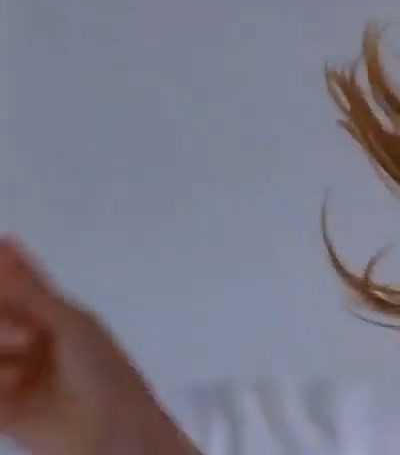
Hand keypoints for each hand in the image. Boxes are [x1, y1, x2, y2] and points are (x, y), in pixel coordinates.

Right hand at [0, 236, 198, 453]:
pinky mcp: (4, 412)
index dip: (2, 295)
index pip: (6, 295)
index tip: (21, 327)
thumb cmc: (102, 373)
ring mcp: (12, 377)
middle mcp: (25, 343)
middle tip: (25, 342)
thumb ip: (28, 287)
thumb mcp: (68, 325)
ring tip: (19, 379)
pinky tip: (13, 392)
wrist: (115, 435)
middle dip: (0, 328)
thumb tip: (4, 238)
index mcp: (45, 317)